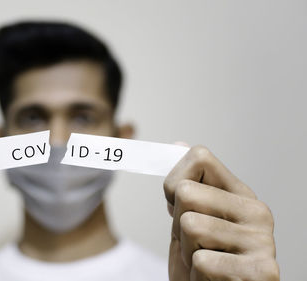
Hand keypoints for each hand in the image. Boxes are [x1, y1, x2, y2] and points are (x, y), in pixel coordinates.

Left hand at [164, 145, 278, 280]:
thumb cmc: (202, 260)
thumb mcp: (188, 218)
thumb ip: (186, 185)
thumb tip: (177, 145)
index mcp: (241, 195)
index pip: (199, 157)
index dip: (173, 184)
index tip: (179, 208)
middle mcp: (258, 213)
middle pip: (186, 193)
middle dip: (177, 225)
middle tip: (194, 245)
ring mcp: (263, 242)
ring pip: (190, 226)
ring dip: (187, 252)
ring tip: (203, 262)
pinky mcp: (262, 273)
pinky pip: (201, 261)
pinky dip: (197, 275)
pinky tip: (212, 280)